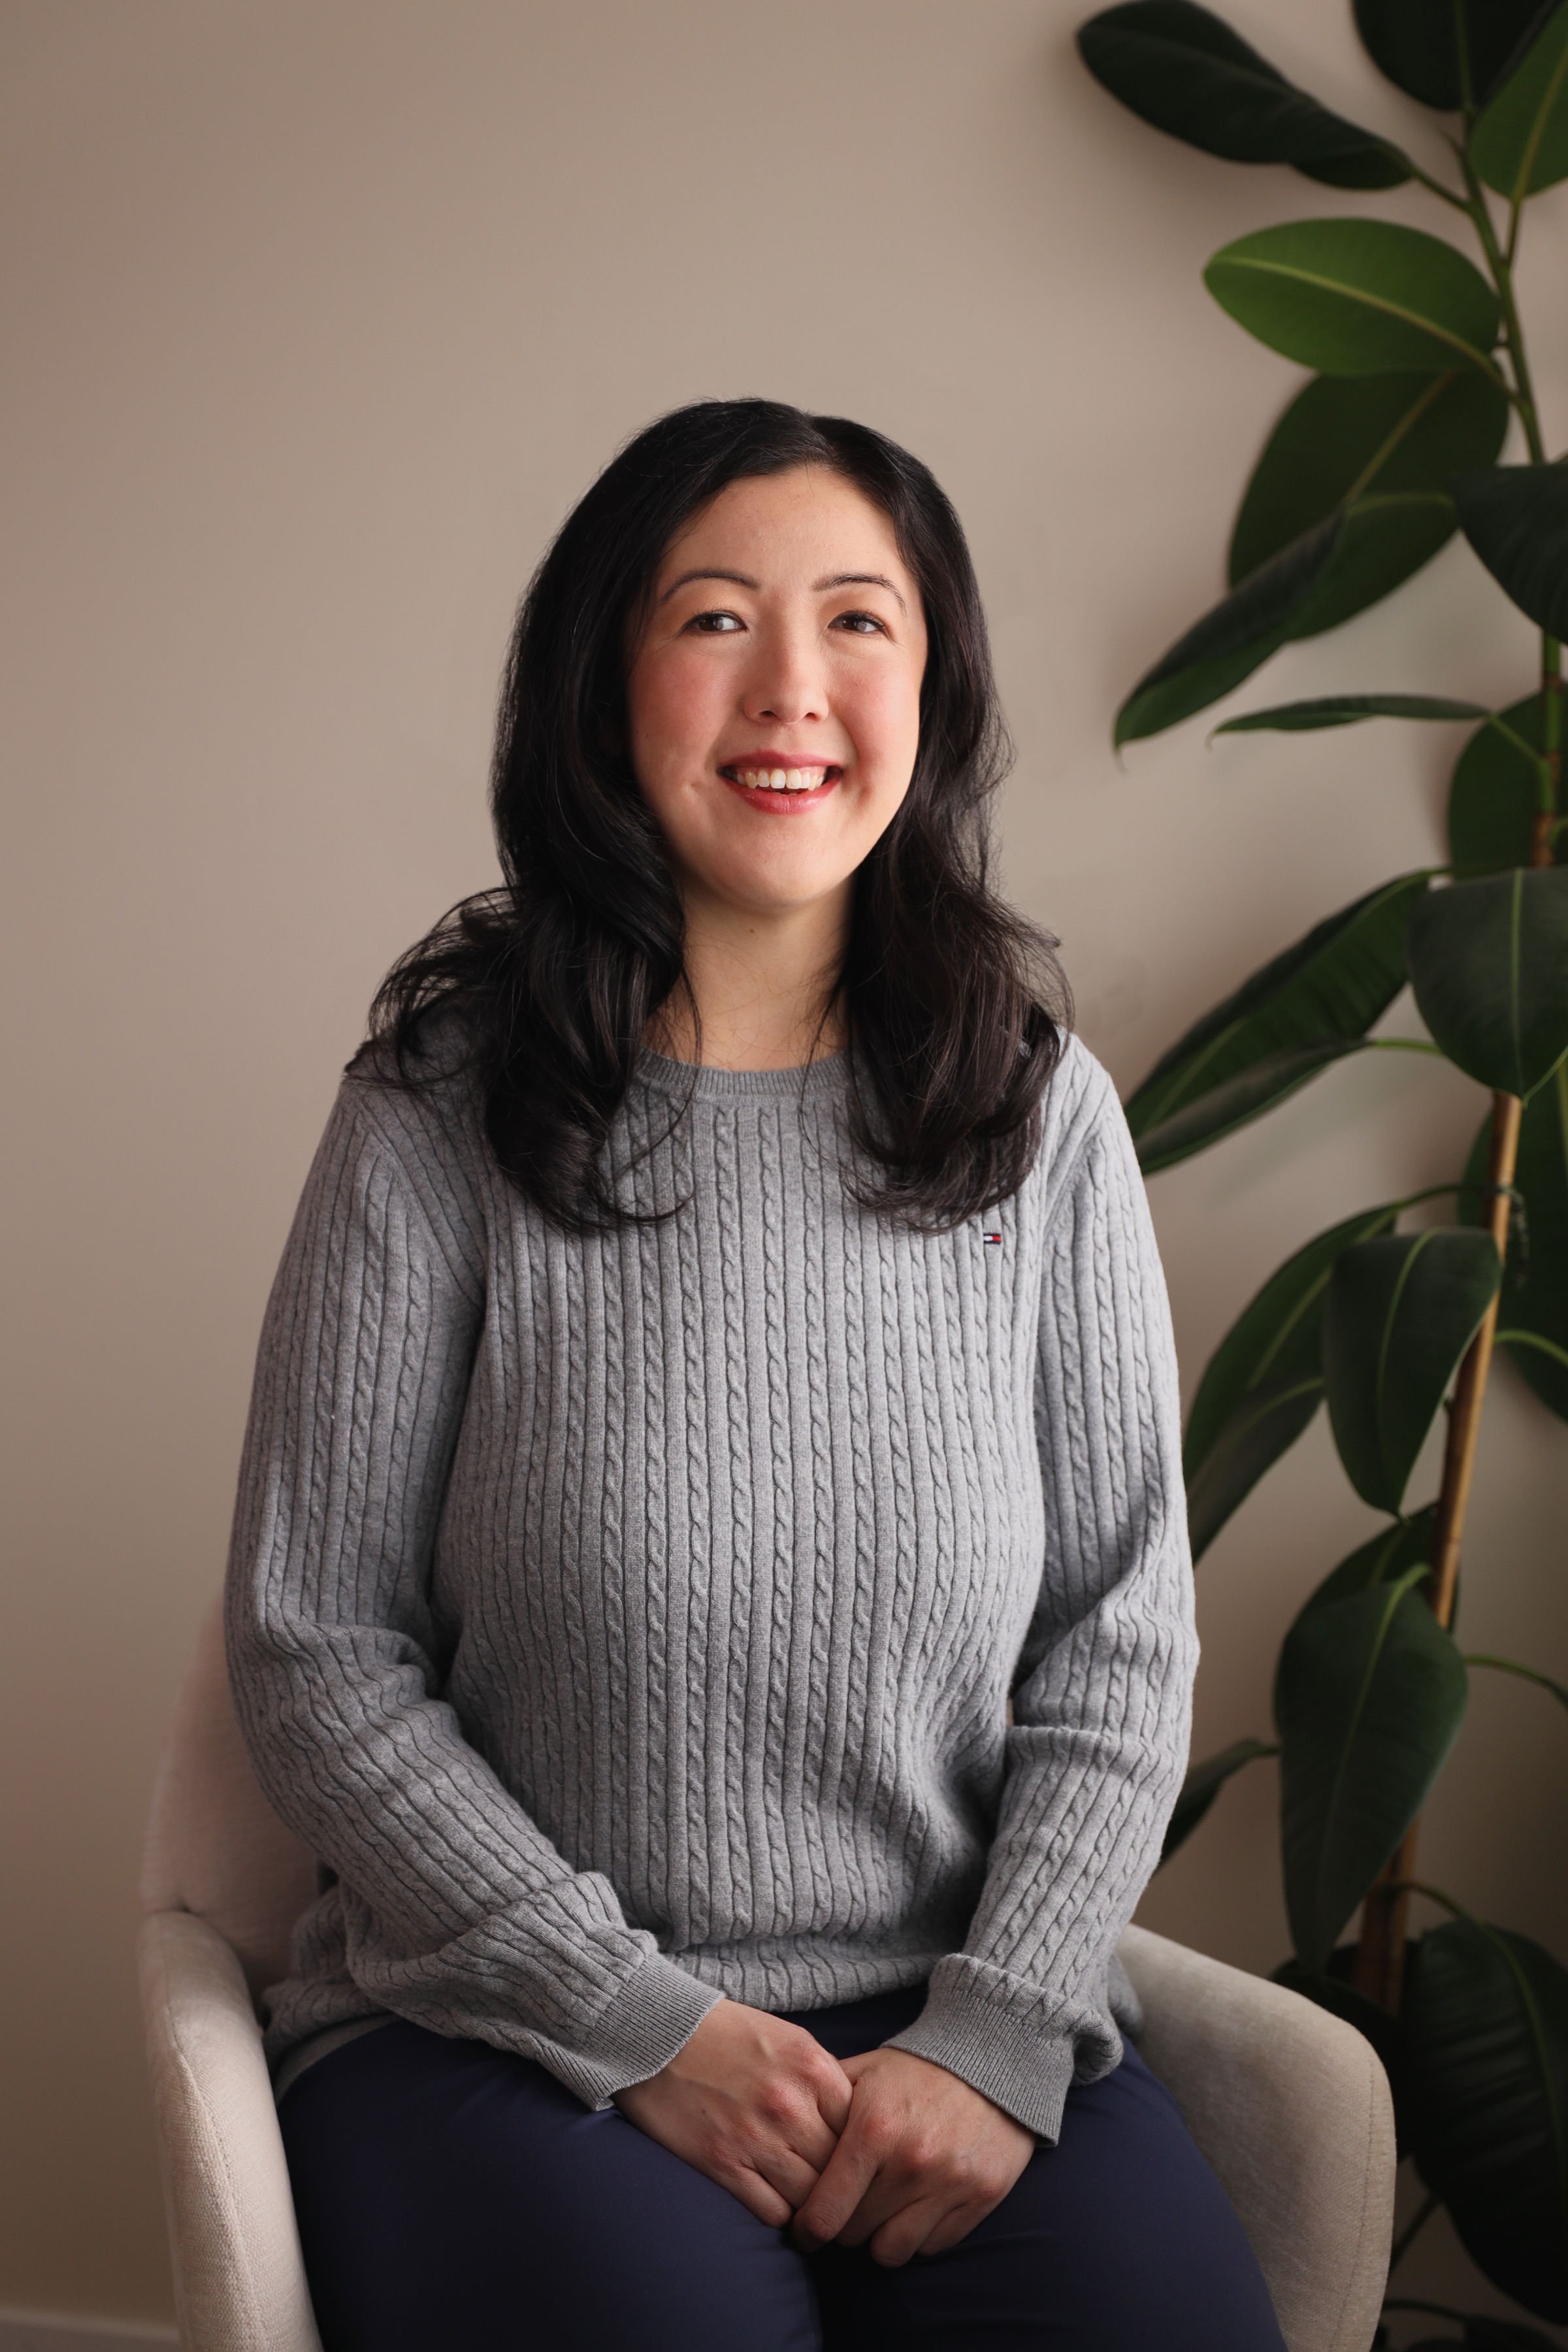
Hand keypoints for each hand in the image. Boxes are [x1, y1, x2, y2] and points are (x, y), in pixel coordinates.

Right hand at [612, 1997, 854, 2227]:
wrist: (659, 2034)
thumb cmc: (726, 2034)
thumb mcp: (789, 2040)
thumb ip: (823, 2081)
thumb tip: (852, 2126)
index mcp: (812, 2068)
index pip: (860, 2130)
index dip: (859, 2149)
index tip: (852, 2159)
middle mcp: (789, 2105)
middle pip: (839, 2168)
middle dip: (840, 2182)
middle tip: (836, 2189)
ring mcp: (756, 2137)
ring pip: (810, 2198)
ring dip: (811, 2204)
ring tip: (808, 2202)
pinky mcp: (723, 2164)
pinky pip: (772, 2212)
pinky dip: (779, 2213)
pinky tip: (775, 2199)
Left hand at [787, 2046, 1035, 2266]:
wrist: (994, 2056)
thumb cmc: (918, 2067)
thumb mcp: (865, 2072)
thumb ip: (822, 2105)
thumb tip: (783, 2137)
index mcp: (873, 2130)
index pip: (824, 2213)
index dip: (806, 2230)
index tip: (803, 2230)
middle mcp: (910, 2164)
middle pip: (853, 2235)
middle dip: (842, 2225)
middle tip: (844, 2210)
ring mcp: (948, 2184)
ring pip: (892, 2251)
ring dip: (879, 2237)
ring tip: (879, 2213)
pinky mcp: (981, 2197)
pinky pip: (932, 2247)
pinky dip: (918, 2235)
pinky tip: (914, 2208)